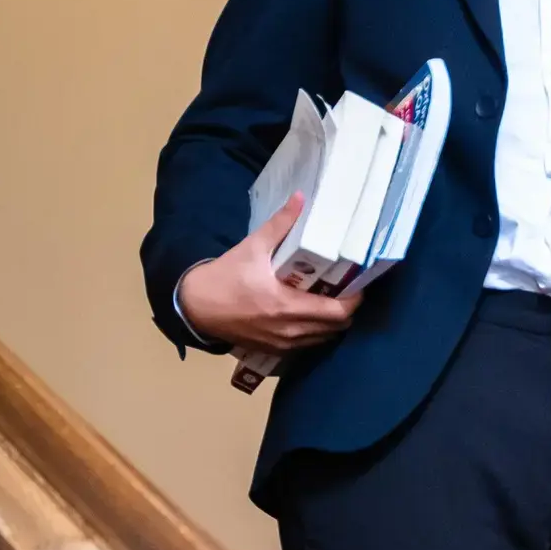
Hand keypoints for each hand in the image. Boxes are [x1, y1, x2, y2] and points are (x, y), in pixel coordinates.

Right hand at [176, 193, 362, 351]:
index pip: (338, 312)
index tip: (357, 282)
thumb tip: (301, 198)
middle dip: (346, 309)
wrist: (193, 307)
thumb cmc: (223, 278)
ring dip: (331, 321)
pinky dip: (315, 332)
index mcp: (286, 306)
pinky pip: (306, 345)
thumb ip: (280, 224)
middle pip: (337, 327)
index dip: (354, 299)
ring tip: (328, 298)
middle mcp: (288, 330)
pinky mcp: (273, 350)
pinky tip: (309, 312)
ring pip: (323, 338)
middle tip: (344, 287)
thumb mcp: (252, 248)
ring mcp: (281, 345)